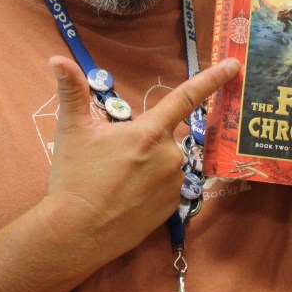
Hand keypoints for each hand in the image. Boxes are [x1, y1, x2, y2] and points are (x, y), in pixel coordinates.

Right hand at [42, 55, 238, 266]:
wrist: (76, 232)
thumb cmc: (74, 178)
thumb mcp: (71, 129)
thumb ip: (71, 90)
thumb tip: (57, 59)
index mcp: (148, 133)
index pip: (185, 97)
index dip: (211, 79)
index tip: (234, 65)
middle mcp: (169, 156)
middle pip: (161, 135)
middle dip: (141, 140)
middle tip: (110, 158)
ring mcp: (174, 184)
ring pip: (165, 161)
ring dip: (148, 163)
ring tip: (116, 179)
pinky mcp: (173, 207)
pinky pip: (167, 185)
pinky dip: (152, 185)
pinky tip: (128, 195)